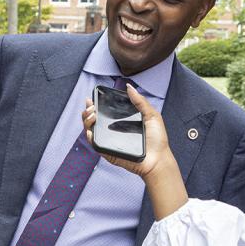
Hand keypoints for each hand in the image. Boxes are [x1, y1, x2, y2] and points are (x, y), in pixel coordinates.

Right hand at [82, 84, 188, 219]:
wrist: (158, 158)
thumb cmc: (157, 139)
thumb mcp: (151, 115)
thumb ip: (140, 101)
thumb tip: (129, 87)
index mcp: (121, 121)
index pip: (104, 111)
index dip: (95, 105)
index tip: (92, 98)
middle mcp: (113, 131)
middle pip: (93, 120)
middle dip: (87, 111)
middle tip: (92, 107)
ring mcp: (109, 141)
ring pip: (90, 130)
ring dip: (86, 121)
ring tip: (92, 114)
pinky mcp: (107, 152)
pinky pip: (94, 144)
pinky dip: (90, 136)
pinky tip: (91, 129)